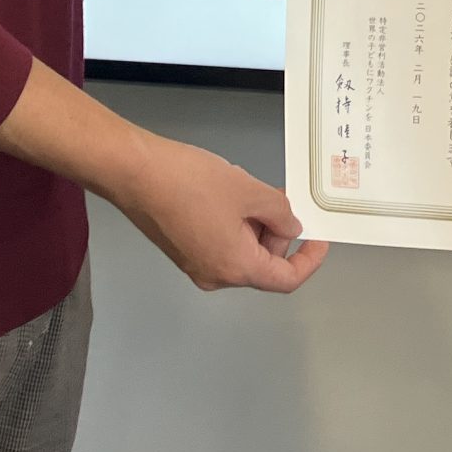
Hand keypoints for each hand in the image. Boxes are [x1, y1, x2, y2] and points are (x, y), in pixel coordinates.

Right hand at [104, 133, 328, 292]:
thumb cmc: (190, 182)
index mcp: (236, 268)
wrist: (132, 172)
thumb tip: (291, 226)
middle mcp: (215, 276)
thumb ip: (280, 212)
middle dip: (276, 230)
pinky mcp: (180, 249)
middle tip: (277, 194)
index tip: (319, 236)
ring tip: (244, 187)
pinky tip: (223, 192)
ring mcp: (194, 264)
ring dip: (253, 223)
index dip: (309, 259)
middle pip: (262, 263)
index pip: (286, 279)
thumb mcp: (248, 191)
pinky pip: (219, 242)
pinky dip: (233, 222)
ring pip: (241, 250)